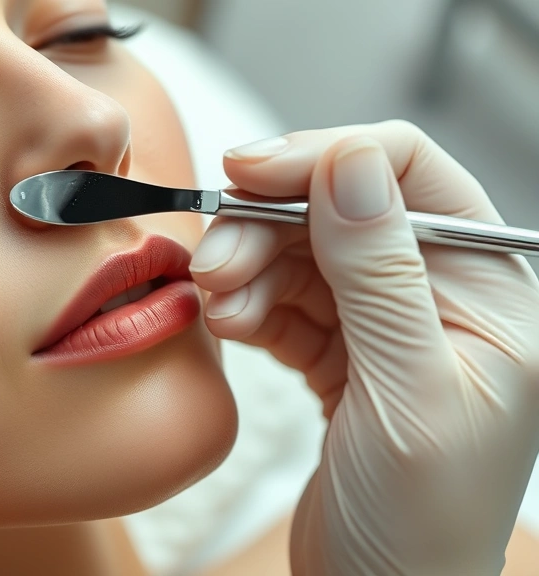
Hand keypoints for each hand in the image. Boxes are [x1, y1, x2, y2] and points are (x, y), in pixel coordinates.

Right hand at [190, 121, 538, 574]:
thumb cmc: (422, 523)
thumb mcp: (408, 395)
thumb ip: (381, 275)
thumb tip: (350, 164)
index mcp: (493, 293)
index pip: (411, 176)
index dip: (326, 160)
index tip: (248, 172)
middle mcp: (441, 296)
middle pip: (340, 210)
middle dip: (268, 227)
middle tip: (215, 264)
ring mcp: (386, 324)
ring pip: (302, 251)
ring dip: (248, 267)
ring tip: (216, 304)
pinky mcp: (340, 352)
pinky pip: (284, 298)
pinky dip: (248, 302)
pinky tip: (229, 322)